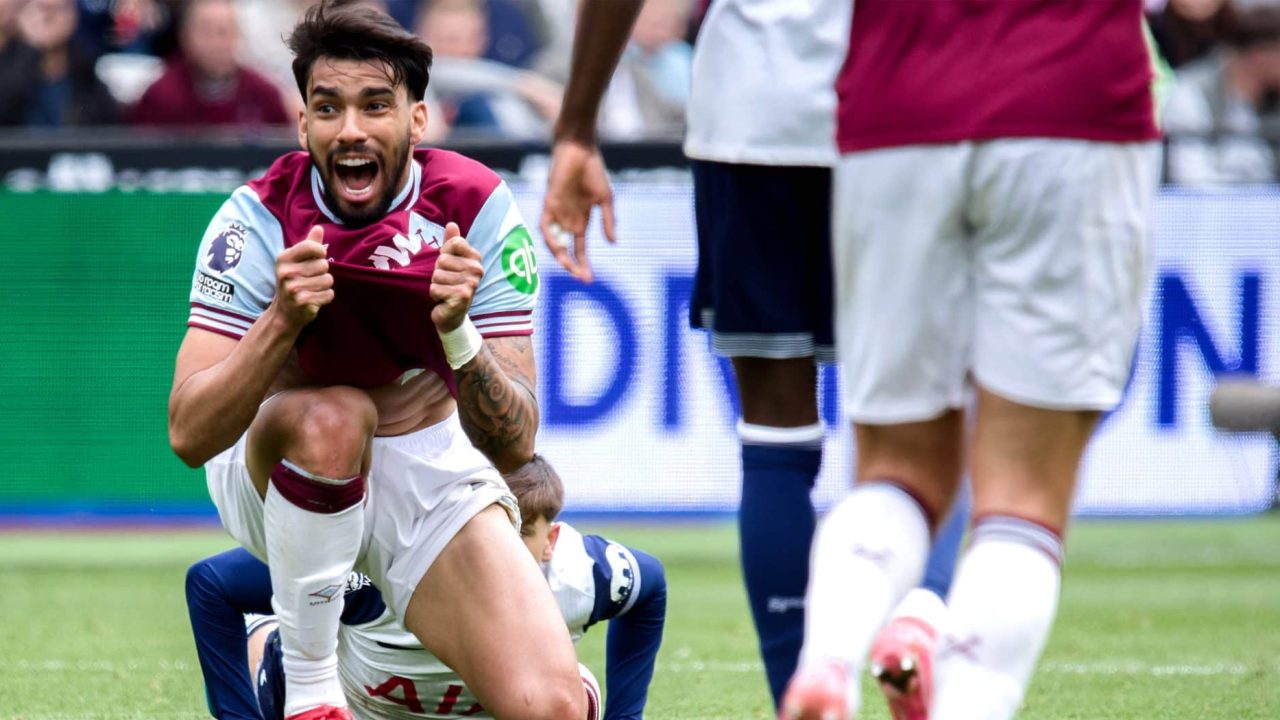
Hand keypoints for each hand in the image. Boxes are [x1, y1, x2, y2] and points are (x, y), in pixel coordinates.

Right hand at [272, 226, 332, 328]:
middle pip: (324, 265)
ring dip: (325, 286)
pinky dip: (326, 297)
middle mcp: (286, 272)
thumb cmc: (294, 281)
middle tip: (311, 279)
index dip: (321, 253)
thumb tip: (319, 227)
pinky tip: (314, 299)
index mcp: (284, 258)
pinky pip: (329, 294)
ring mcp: (292, 288)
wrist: (285, 312)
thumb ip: (309, 244)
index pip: (313, 247)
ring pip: (328, 280)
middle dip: (323, 273)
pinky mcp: (302, 302)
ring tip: (312, 289)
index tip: (316, 259)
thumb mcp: (297, 261)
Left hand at [430, 222, 483, 331]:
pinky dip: (435, 295)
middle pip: (442, 260)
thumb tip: (451, 224)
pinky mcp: (462, 296)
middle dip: (438, 272)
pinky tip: (444, 300)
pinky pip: (435, 288)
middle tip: (447, 282)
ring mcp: (471, 284)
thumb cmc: (451, 284)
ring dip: (436, 285)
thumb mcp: (451, 261)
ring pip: (437, 275)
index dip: (444, 255)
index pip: (453, 243)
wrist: (453, 314)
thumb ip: (451, 243)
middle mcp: (477, 270)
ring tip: (445, 291)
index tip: (450, 267)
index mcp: (476, 258)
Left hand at [539, 139, 616, 282]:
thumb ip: (608, 221)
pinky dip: (550, 237)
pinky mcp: (549, 203)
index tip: (590, 280)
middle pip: (566, 250)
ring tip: (570, 267)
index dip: (583, 264)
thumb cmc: (593, 171)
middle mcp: (566, 220)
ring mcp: (557, 212)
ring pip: (554, 242)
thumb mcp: (605, 199)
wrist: (580, 150)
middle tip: (582, 278)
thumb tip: (613, 243)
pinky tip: (558, 246)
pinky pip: (545, 225)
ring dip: (560, 256)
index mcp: (580, 220)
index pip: (579, 249)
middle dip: (572, 266)